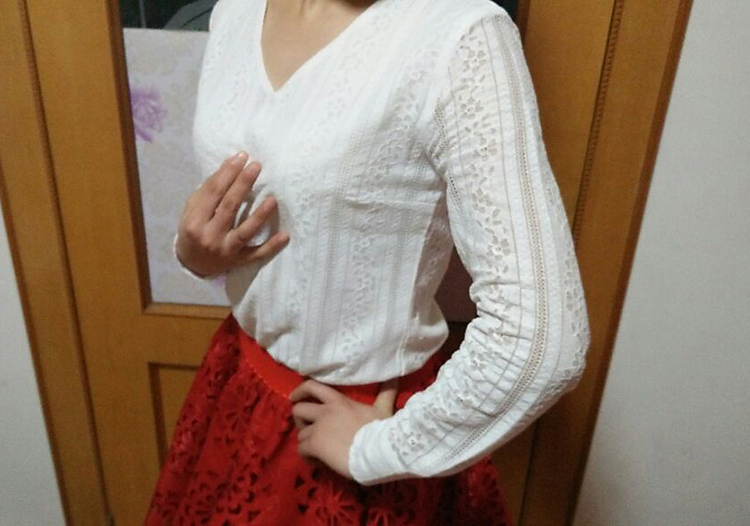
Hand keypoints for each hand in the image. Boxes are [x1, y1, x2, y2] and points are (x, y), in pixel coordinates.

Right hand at [174, 151, 289, 277]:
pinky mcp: (239, 261)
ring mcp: (226, 250)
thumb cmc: (195, 229)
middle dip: (243, 184)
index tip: (241, 157)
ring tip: (273, 199)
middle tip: (257, 166)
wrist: (193, 263)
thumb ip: (209, 190)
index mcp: (195, 221)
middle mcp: (210, 236)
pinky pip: (258, 254)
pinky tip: (285, 235)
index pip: (214, 193)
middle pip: (229, 207)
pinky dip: (272, 246)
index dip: (227, 173)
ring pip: (245, 232)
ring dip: (260, 215)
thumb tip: (231, 164)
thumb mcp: (193, 209)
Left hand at [288, 377, 398, 479]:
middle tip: (307, 427)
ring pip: (300, 434)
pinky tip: (316, 461)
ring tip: (315, 449)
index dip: (300, 391)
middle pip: (298, 410)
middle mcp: (324, 412)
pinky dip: (306, 455)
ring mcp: (318, 429)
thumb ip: (386, 392)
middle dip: (300, 419)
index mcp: (338, 401)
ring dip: (306, 441)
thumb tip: (394, 378)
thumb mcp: (383, 408)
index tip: (295, 397)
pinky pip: (301, 449)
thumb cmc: (381, 429)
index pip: (312, 387)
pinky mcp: (315, 445)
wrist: (378, 450)